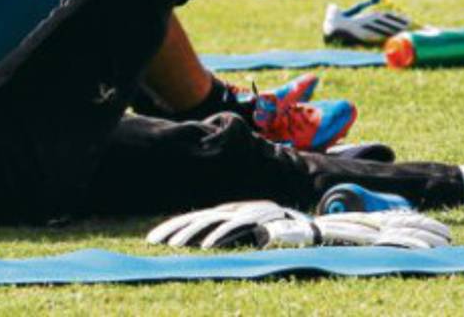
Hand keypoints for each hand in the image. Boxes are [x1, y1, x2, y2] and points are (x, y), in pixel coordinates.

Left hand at [146, 200, 307, 248]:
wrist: (312, 229)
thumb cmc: (277, 237)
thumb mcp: (247, 238)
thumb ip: (227, 240)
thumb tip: (201, 253)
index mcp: (227, 214)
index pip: (193, 219)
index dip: (173, 227)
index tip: (152, 240)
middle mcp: (233, 211)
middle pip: (196, 218)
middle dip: (172, 229)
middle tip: (151, 242)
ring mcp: (245, 213)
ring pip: (210, 221)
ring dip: (189, 234)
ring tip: (172, 247)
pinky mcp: (258, 220)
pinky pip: (233, 227)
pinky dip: (218, 236)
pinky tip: (204, 247)